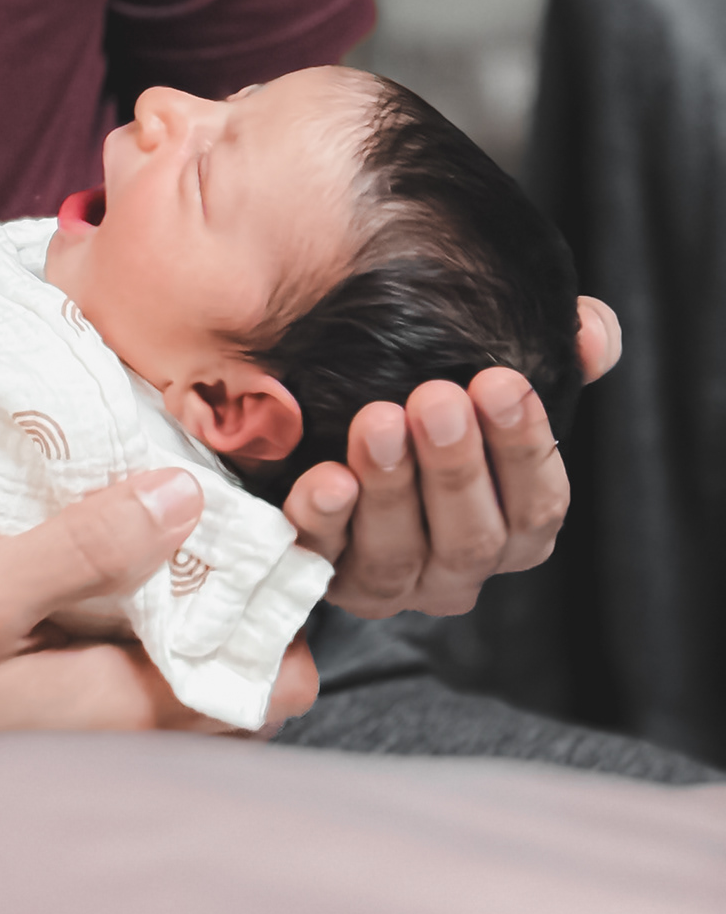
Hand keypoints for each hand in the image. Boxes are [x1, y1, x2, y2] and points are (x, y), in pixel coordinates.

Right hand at [0, 469, 316, 813]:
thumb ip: (79, 548)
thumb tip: (183, 496)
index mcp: (128, 710)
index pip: (272, 676)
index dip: (287, 599)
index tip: (274, 520)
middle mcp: (130, 739)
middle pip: (244, 675)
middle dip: (252, 596)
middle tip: (230, 505)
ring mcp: (96, 738)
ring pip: (194, 676)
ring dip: (200, 605)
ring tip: (177, 521)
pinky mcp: (58, 722)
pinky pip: (141, 674)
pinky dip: (149, 621)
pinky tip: (112, 563)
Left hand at [283, 294, 621, 618]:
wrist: (320, 408)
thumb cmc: (427, 392)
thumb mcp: (488, 366)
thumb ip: (558, 349)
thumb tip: (593, 334)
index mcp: (513, 525)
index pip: (539, 505)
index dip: (525, 448)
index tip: (500, 383)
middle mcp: (457, 565)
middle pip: (471, 537)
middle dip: (455, 468)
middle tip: (436, 400)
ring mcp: (390, 578)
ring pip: (398, 553)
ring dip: (390, 487)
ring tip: (377, 422)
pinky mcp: (322, 570)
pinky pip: (322, 556)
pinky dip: (324, 519)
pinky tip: (325, 479)